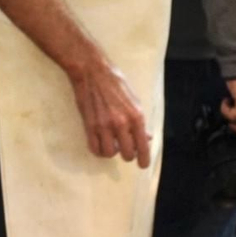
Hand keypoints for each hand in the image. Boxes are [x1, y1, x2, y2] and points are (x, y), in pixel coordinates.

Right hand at [68, 54, 151, 168]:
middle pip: (127, 154)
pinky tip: (100, 144)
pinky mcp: (89, 125)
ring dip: (112, 152)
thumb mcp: (134, 101)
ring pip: (110, 153)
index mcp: (136, 117)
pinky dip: (98, 150)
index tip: (142, 165)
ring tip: (111, 144)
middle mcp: (121, 123)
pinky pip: (94, 148)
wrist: (92, 71)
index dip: (143, 159)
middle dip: (128, 154)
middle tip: (125, 149)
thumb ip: (139, 121)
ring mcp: (104, 125)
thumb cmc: (115, 83)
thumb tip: (146, 137)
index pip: (142, 146)